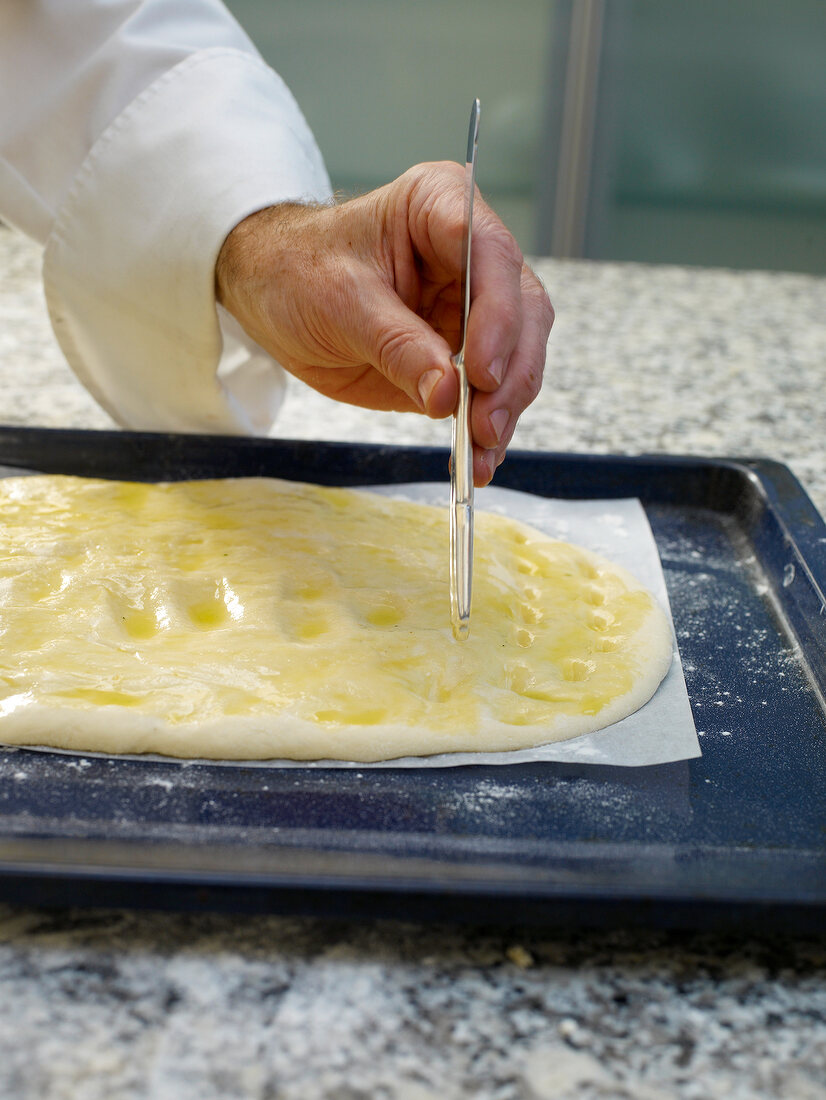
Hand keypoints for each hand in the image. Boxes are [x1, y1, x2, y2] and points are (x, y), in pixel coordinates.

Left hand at [215, 162, 552, 485]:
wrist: (273, 295)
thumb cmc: (298, 272)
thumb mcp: (340, 303)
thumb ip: (397, 346)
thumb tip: (448, 394)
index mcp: (440, 207)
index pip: (492, 255)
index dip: (498, 316)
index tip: (481, 373)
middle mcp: (471, 254)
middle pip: (522, 311)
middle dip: (510, 374)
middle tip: (485, 424)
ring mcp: (473, 306)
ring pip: (518, 356)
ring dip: (505, 409)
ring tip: (481, 453)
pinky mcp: (463, 352)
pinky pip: (490, 391)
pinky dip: (488, 427)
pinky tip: (478, 458)